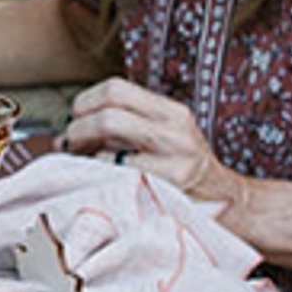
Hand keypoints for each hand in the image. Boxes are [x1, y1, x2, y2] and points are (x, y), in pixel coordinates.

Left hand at [58, 78, 244, 209]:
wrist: (226, 202)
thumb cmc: (183, 172)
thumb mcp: (164, 139)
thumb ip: (122, 131)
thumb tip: (66, 137)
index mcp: (172, 112)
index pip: (117, 89)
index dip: (87, 100)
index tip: (77, 116)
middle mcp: (175, 129)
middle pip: (110, 113)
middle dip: (79, 127)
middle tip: (72, 142)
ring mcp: (174, 157)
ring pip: (111, 136)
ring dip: (84, 148)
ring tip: (82, 159)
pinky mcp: (170, 183)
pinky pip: (118, 169)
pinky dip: (101, 171)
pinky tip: (102, 178)